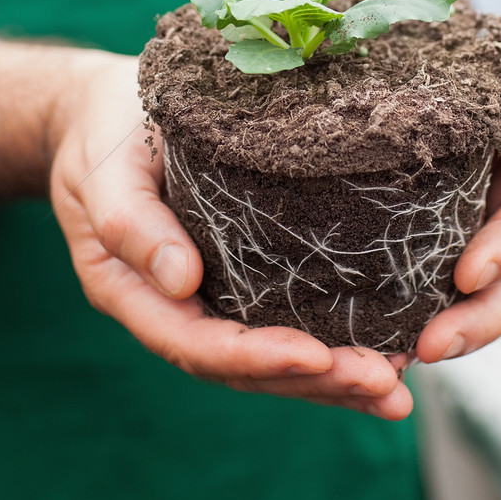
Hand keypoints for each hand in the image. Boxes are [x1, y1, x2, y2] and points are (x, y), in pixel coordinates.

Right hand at [49, 54, 412, 419]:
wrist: (104, 109)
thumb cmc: (104, 132)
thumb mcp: (106, 169)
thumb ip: (131, 223)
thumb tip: (183, 282)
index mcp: (131, 290)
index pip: (196, 343)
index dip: (256, 357)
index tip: (317, 356)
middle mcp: (173, 307)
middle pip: (242, 367)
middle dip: (314, 381)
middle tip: (384, 385)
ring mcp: (207, 297)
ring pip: (268, 358)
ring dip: (332, 380)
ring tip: (397, 390)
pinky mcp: (241, 275)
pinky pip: (284, 320)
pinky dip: (334, 344)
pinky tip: (388, 352)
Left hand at [415, 70, 500, 362]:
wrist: (426, 78)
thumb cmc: (471, 78)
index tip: (469, 276)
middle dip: (477, 324)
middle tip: (432, 348)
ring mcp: (464, 250)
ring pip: (471, 310)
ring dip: (445, 340)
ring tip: (402, 362)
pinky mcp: (423, 261)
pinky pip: (421, 304)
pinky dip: (404, 333)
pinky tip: (374, 356)